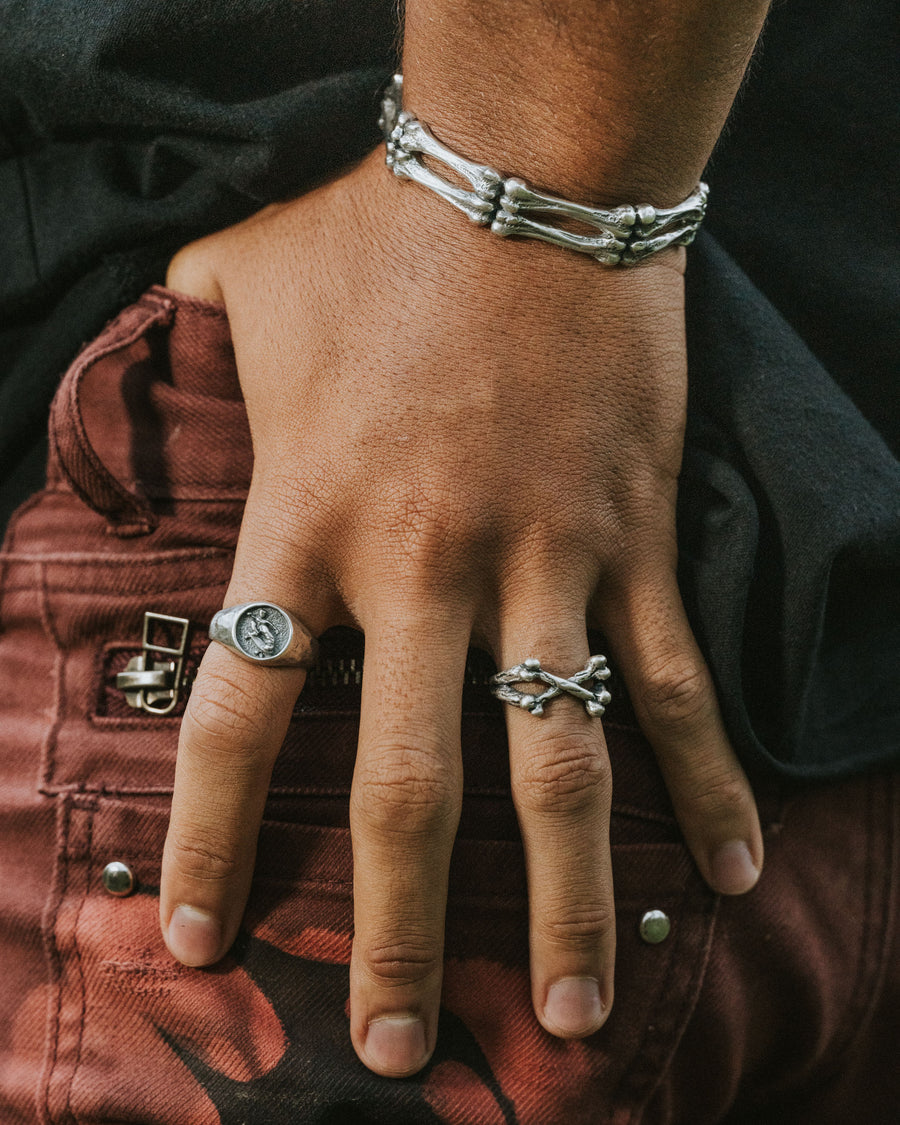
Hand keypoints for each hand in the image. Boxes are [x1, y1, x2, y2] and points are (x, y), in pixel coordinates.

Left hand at [161, 148, 762, 1076]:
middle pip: (407, 791)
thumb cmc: (383, 230)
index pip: (243, 718)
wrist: (530, 174)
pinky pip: (675, 685)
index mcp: (309, 523)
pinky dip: (704, 785)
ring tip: (569, 1014)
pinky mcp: (633, 539)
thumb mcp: (252, 279)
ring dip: (566, 904)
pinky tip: (727, 873)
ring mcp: (543, 561)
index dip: (213, 841)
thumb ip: (193, 328)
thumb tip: (163, 318)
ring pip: (560, 768)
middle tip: (389, 1044)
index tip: (199, 939)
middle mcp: (423, 569)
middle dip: (394, 930)